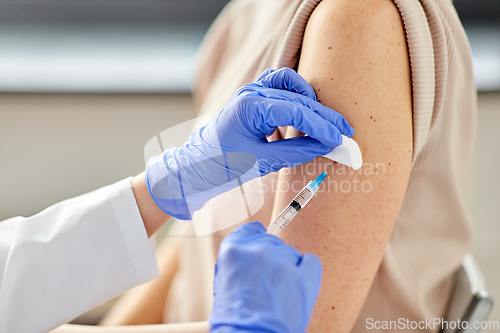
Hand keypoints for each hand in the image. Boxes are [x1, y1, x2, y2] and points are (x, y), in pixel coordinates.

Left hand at [146, 68, 353, 218]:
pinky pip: (280, 88)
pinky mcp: (253, 97)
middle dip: (323, 116)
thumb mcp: (262, 162)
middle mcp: (251, 93)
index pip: (295, 111)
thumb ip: (296, 151)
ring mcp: (251, 91)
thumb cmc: (223, 165)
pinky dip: (295, 98)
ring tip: (326, 123)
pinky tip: (303, 117)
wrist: (197, 166)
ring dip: (310, 101)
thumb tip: (326, 146)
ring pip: (290, 84)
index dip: (321, 126)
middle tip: (345, 132)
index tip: (339, 139)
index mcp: (249, 107)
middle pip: (298, 98)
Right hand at [209, 222, 321, 332]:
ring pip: (290, 253)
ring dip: (287, 268)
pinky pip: (310, 261)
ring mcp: (282, 261)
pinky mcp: (303, 275)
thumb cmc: (234, 321)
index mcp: (233, 251)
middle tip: (268, 283)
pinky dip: (306, 270)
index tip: (260, 238)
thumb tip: (250, 256)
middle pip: (271, 241)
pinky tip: (298, 286)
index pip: (248, 231)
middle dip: (271, 258)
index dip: (255, 235)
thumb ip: (238, 264)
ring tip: (279, 294)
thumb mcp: (224, 285)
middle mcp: (258, 250)